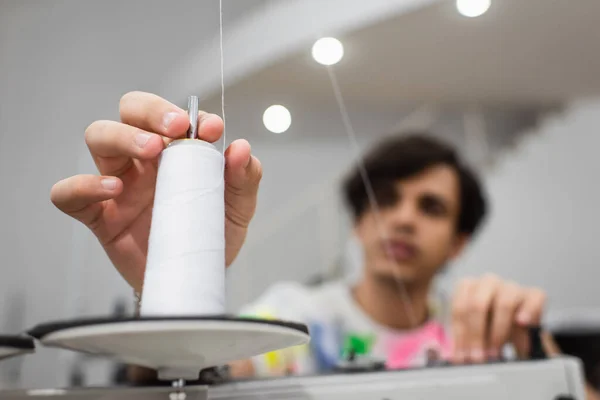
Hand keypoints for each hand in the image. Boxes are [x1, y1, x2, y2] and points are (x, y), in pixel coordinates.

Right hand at [50, 91, 261, 292]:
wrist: (193, 278)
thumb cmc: (209, 236)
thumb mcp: (237, 208)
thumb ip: (243, 178)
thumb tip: (242, 148)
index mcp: (175, 153)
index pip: (170, 115)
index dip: (188, 114)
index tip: (212, 129)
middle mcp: (143, 162)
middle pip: (128, 112)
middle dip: (150, 111)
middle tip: (176, 128)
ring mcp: (119, 186)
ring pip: (99, 138)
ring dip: (121, 136)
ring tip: (151, 150)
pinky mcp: (100, 218)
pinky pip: (70, 195)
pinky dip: (82, 186)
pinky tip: (112, 189)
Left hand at [450, 273, 545, 362]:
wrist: (516, 321)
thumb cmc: (489, 324)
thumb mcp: (474, 330)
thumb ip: (466, 339)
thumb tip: (458, 357)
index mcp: (468, 286)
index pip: (460, 308)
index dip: (460, 334)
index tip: (463, 356)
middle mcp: (488, 282)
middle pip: (478, 305)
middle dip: (476, 334)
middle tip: (478, 357)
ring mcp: (511, 287)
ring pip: (504, 304)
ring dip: (499, 331)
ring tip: (497, 351)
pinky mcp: (534, 294)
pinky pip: (534, 299)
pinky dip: (529, 311)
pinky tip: (522, 322)